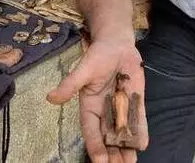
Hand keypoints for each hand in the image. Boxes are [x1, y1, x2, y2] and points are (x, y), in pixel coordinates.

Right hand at [47, 38, 147, 162]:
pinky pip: (138, 119)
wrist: (117, 43)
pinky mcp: (135, 101)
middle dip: (112, 153)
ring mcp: (121, 107)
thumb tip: (51, 98)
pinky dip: (140, 131)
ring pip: (123, 132)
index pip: (91, 130)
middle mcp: (104, 110)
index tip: (100, 162)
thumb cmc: (97, 55)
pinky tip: (143, 144)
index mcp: (89, 106)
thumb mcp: (82, 70)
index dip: (95, 146)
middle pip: (107, 136)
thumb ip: (70, 85)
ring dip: (126, 148)